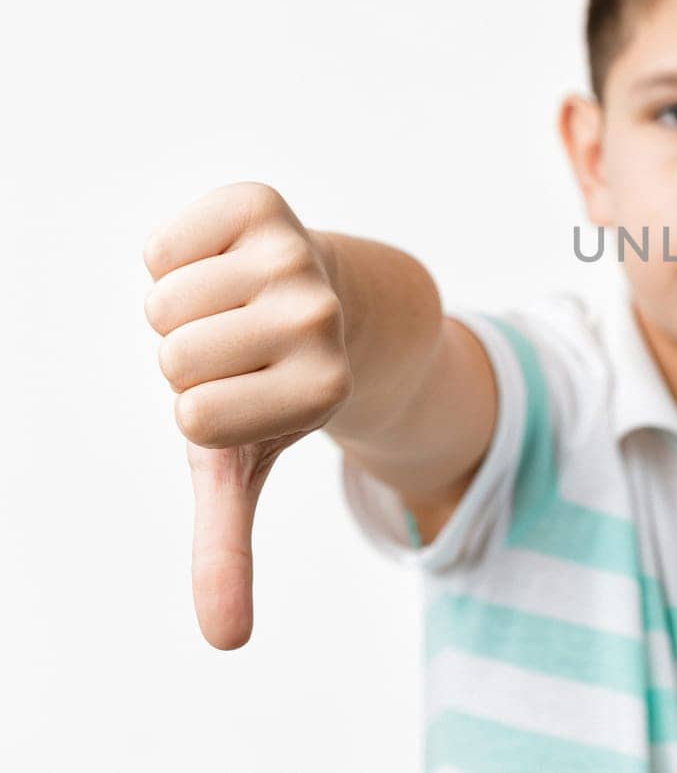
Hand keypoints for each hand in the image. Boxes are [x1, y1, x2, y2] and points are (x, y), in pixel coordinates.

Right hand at [143, 181, 352, 648]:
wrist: (342, 299)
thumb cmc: (273, 388)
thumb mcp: (247, 464)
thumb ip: (231, 548)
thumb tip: (226, 642)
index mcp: (321, 388)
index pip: (196, 415)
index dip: (202, 410)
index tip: (250, 395)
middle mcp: (319, 319)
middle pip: (176, 357)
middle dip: (189, 358)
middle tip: (244, 347)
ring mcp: (297, 257)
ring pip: (163, 301)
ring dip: (182, 309)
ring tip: (238, 307)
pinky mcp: (264, 205)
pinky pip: (162, 243)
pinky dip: (173, 256)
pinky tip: (228, 261)